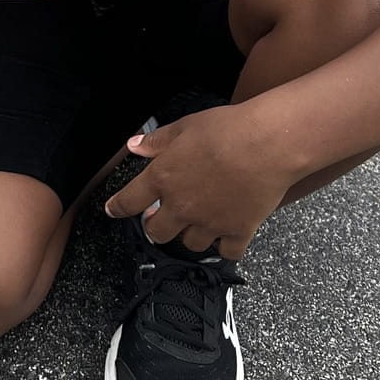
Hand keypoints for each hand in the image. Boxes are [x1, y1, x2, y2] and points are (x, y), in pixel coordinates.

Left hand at [103, 104, 296, 259]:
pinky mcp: (238, 232)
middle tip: (161, 217)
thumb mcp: (184, 127)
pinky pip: (226, 252)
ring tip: (196, 223)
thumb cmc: (226, 130)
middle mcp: (182, 206)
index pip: (130, 201)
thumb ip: (157, 141)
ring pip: (190, 244)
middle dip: (156, 226)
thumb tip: (134, 146)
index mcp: (163, 178)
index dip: (118, 207)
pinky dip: (224, 247)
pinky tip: (225, 237)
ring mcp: (210, 223)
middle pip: (158, 232)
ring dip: (190, 235)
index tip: (113, 210)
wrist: (267, 144)